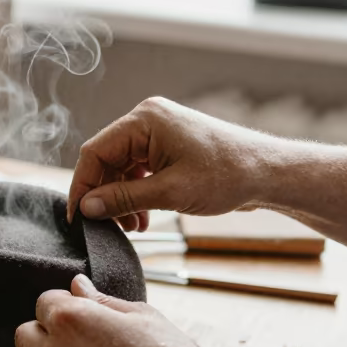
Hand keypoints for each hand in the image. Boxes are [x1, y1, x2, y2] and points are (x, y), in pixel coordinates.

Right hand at [67, 96, 285, 229]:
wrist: (268, 173)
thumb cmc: (228, 176)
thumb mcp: (170, 192)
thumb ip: (124, 198)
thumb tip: (87, 207)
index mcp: (145, 119)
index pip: (95, 151)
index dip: (82, 186)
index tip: (77, 216)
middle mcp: (148, 120)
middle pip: (107, 160)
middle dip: (106, 195)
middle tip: (109, 226)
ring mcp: (159, 132)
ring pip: (122, 168)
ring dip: (122, 199)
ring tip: (132, 226)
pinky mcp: (168, 147)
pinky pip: (139, 170)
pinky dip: (137, 194)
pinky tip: (143, 218)